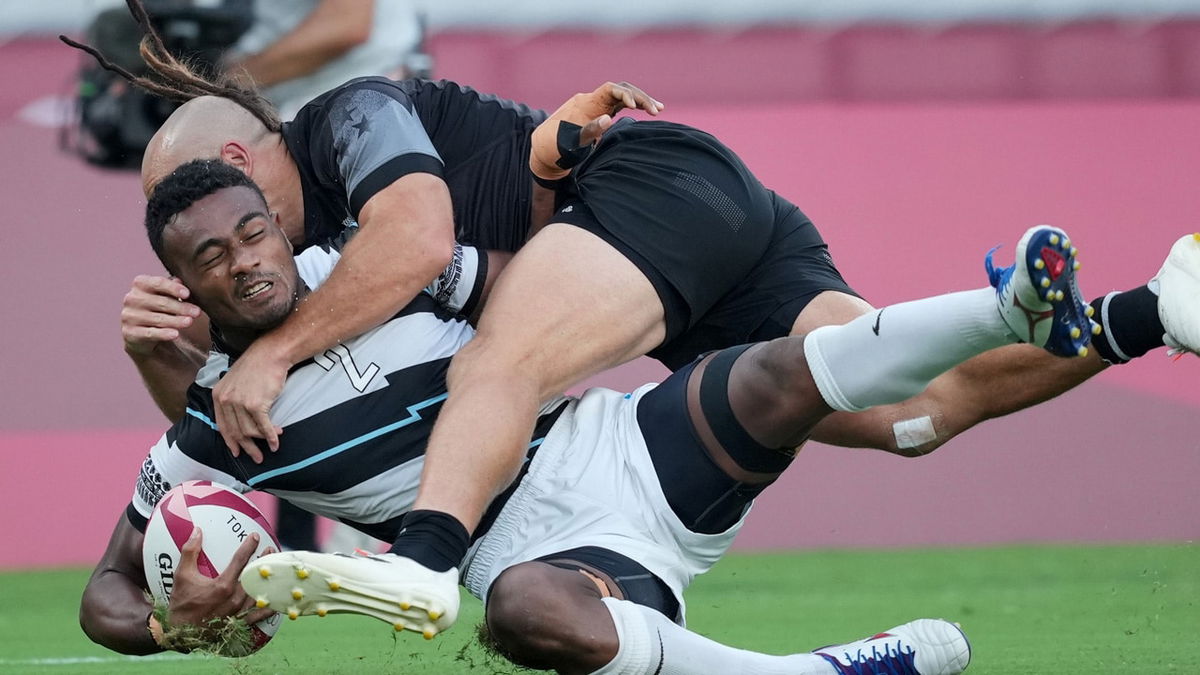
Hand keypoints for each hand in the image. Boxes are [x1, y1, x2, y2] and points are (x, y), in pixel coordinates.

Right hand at [121, 275, 201, 356]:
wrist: (143, 333)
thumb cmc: (159, 308)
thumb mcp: (166, 295)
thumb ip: (172, 287)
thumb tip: (179, 281)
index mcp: (140, 284)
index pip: (158, 283)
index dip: (173, 288)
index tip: (187, 294)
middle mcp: (132, 298)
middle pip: (161, 302)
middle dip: (181, 308)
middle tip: (197, 312)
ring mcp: (129, 316)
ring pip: (158, 319)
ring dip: (176, 321)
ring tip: (190, 322)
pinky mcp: (130, 333)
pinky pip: (150, 333)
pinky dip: (164, 334)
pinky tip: (175, 334)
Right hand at [166, 529, 274, 634]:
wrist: (180, 633)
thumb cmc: (181, 604)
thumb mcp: (182, 575)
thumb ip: (190, 551)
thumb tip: (197, 530)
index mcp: (222, 586)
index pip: (240, 561)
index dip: (248, 547)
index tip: (255, 537)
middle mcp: (234, 598)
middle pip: (254, 576)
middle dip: (263, 560)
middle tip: (270, 548)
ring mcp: (239, 612)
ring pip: (259, 592)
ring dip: (268, 578)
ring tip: (274, 568)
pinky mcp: (240, 623)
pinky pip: (260, 614)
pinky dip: (270, 605)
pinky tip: (277, 597)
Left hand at [211, 341, 287, 462]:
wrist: (270, 354)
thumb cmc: (256, 366)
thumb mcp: (234, 382)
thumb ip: (232, 399)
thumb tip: (238, 419)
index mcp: (218, 396)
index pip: (222, 425)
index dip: (230, 441)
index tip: (237, 452)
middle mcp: (226, 400)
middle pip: (236, 432)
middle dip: (247, 448)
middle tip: (257, 458)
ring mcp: (240, 403)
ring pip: (250, 431)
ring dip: (263, 441)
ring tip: (272, 444)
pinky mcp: (256, 404)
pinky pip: (263, 426)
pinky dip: (271, 436)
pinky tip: (277, 440)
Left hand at [531, 81, 664, 180]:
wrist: (545, 151)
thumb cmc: (557, 148)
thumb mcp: (572, 142)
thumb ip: (590, 130)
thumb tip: (609, 118)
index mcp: (586, 103)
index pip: (610, 89)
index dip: (625, 94)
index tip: (634, 107)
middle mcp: (592, 100)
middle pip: (621, 90)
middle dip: (639, 97)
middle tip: (656, 110)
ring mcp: (597, 106)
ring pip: (623, 96)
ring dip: (641, 101)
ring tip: (658, 109)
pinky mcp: (600, 113)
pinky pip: (620, 104)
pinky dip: (634, 106)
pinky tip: (649, 110)